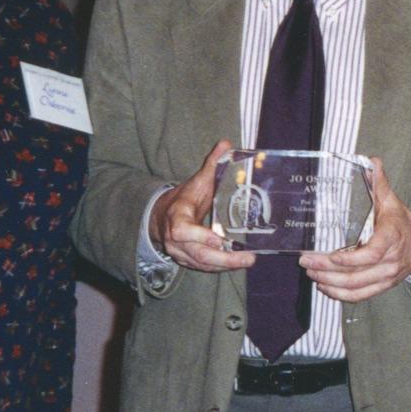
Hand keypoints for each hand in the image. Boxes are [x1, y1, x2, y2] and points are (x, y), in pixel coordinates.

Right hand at [149, 140, 257, 273]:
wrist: (162, 216)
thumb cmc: (184, 198)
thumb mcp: (196, 181)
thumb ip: (212, 164)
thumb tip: (227, 144)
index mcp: (176, 217)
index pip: (182, 230)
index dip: (200, 236)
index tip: (219, 239)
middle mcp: (175, 239)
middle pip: (198, 254)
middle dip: (223, 259)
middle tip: (247, 258)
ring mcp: (180, 252)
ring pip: (202, 264)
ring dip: (226, 265)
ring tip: (247, 260)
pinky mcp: (187, 260)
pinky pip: (204, 268)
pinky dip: (221, 267)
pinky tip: (238, 264)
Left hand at [302, 158, 410, 302]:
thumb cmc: (402, 222)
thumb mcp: (392, 201)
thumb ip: (380, 183)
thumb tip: (372, 160)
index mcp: (391, 238)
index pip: (371, 254)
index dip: (350, 259)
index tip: (330, 255)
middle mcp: (390, 261)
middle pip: (357, 273)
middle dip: (327, 270)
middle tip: (306, 261)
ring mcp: (386, 276)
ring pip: (356, 287)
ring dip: (330, 283)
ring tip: (311, 273)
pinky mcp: (382, 286)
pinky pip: (360, 296)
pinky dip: (341, 295)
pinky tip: (325, 287)